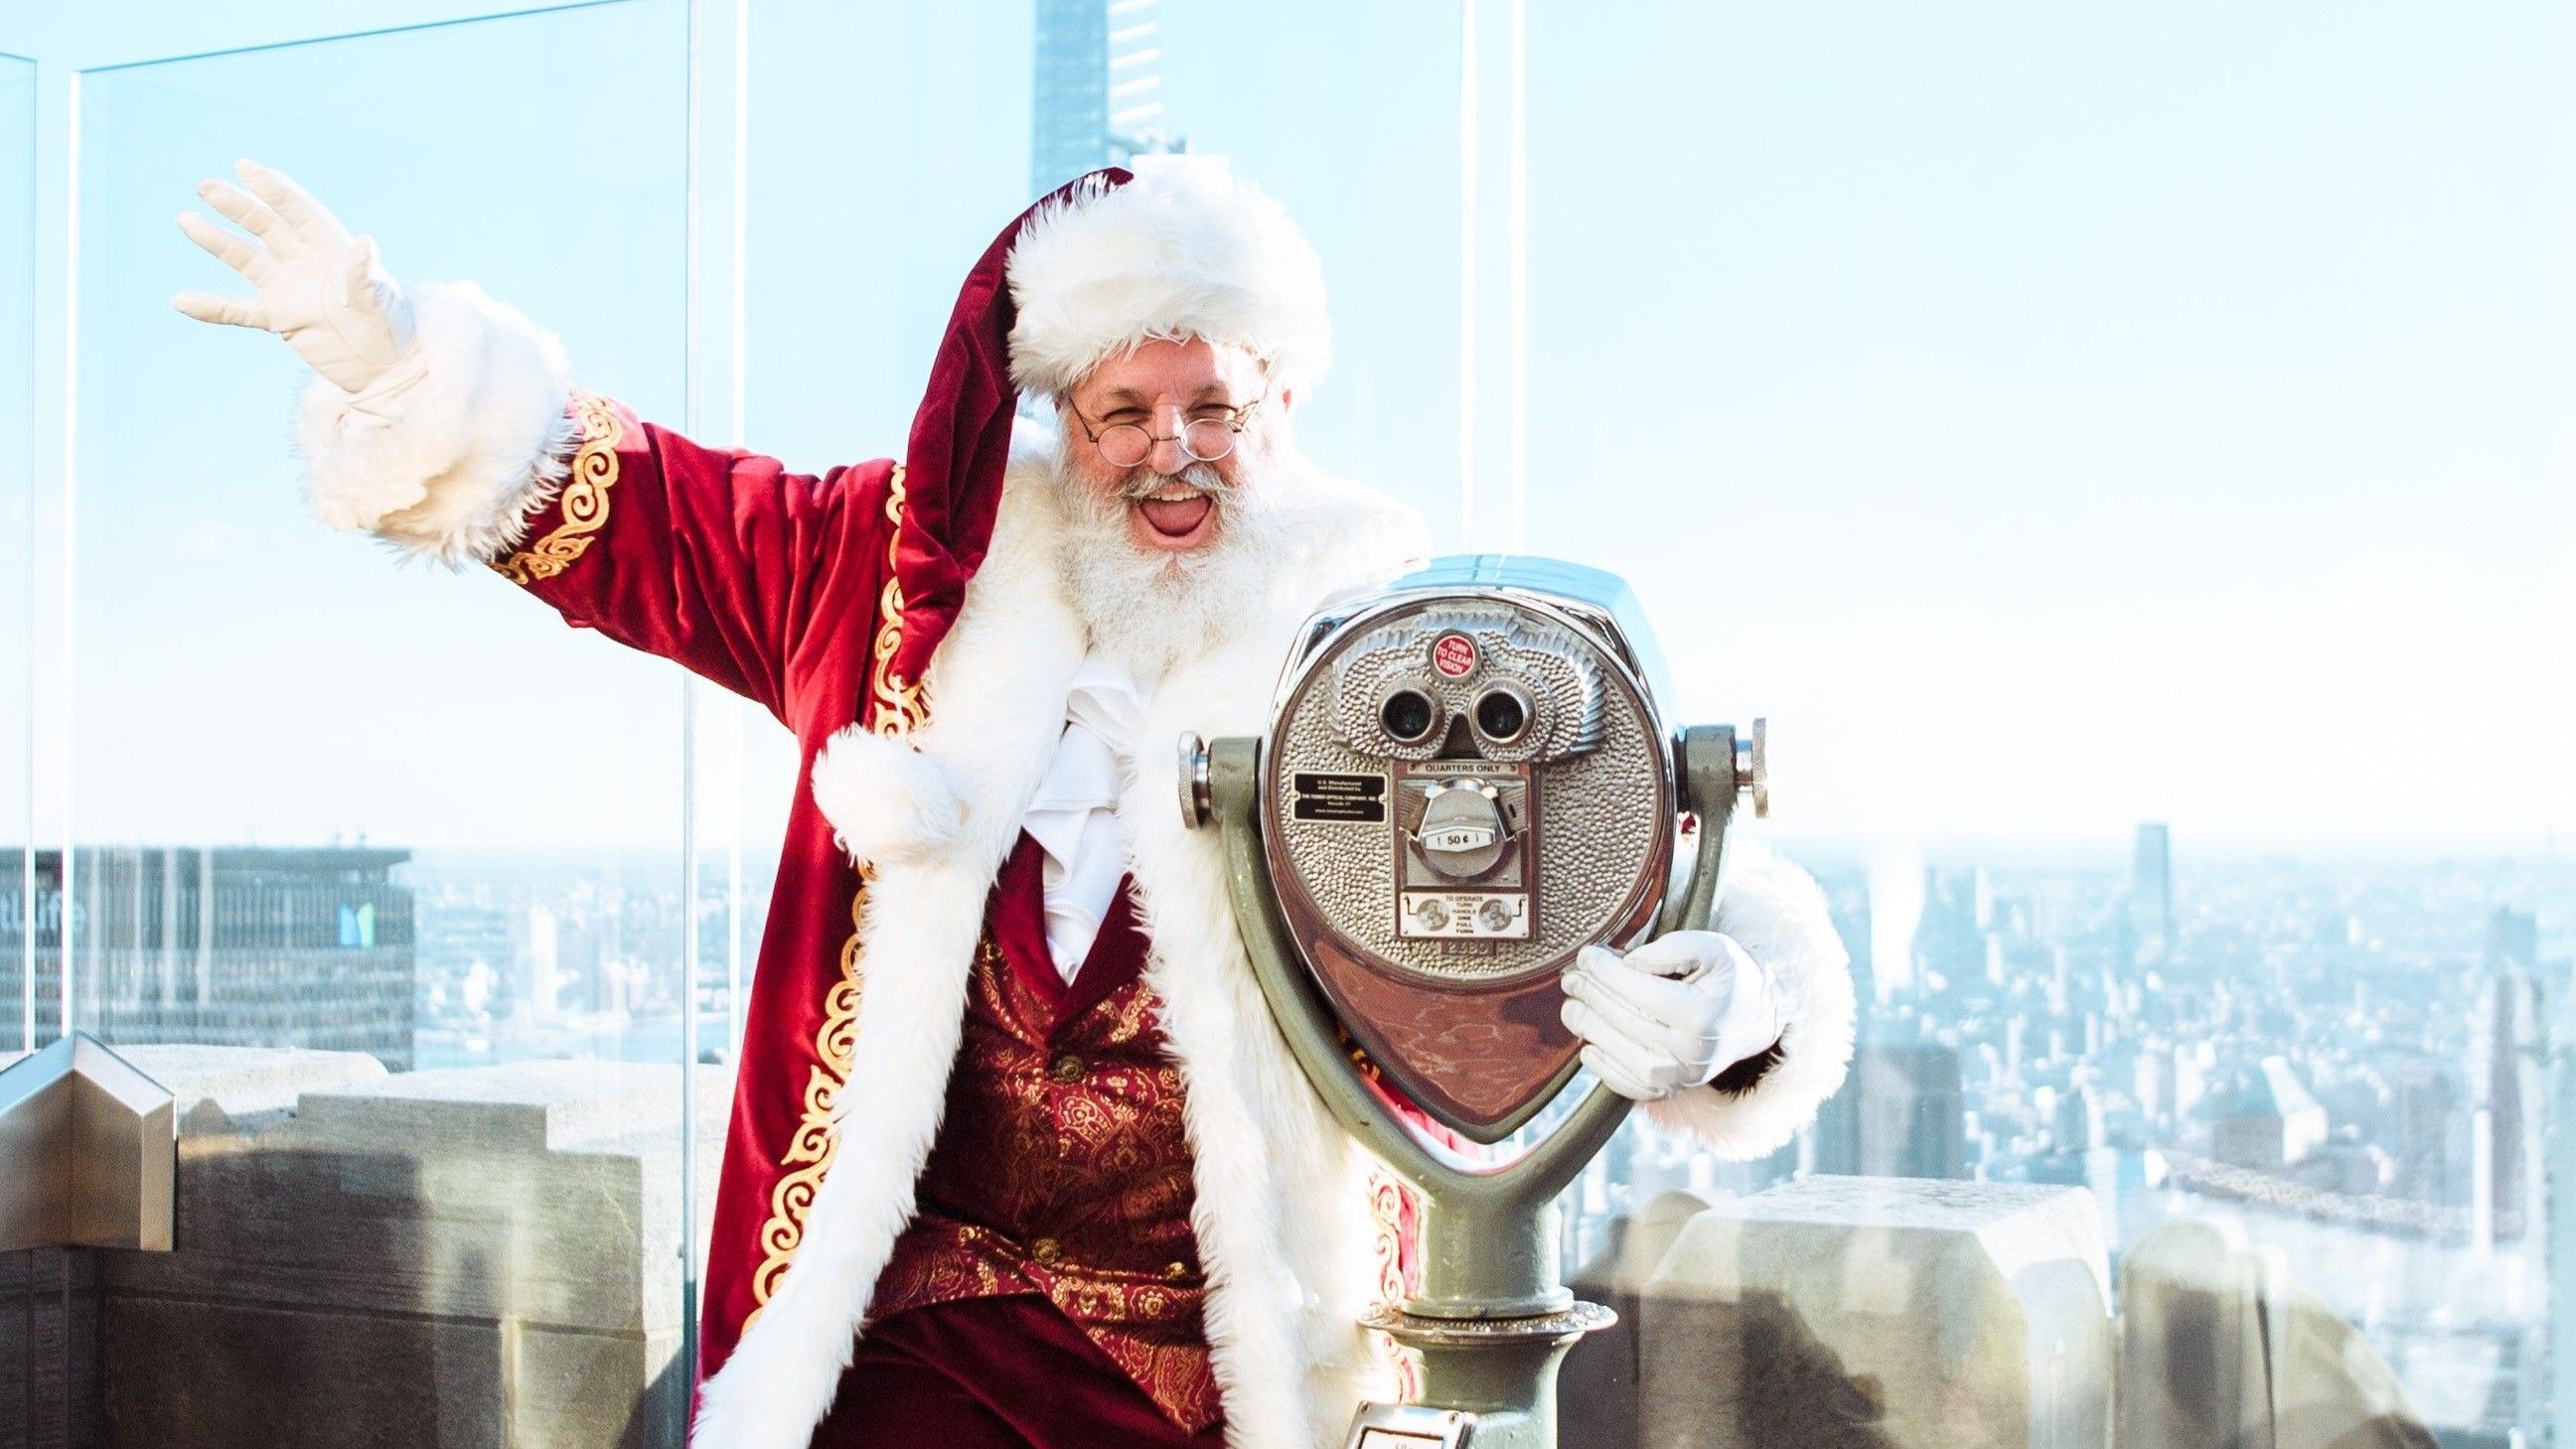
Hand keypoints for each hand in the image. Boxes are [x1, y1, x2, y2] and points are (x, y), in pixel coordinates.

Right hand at [172, 159, 417, 393]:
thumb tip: (366, 243)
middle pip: (266, 227)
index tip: (245, 167)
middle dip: (237, 206)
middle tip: (205, 186)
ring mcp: (290, 290)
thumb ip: (365, 274)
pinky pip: (239, 310)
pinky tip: (181, 301)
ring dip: (217, 241)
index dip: (274, 189)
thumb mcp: (382, 299)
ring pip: (246, 259)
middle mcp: (306, 263)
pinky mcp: (282, 319)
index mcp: (333, 249)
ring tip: (185, 220)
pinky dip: (213, 308)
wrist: (388, 368)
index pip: (299, 212)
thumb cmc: (394, 326)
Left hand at [1560, 931, 1777, 1101]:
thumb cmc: (1730, 980)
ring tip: (1571, 1007)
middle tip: (1570, 978)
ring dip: (1588, 1028)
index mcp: (1700, 1016)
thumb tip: (1628, 961)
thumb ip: (1674, 948)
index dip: (1605, 971)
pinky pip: (1627, 1085)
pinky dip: (1603, 1067)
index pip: (1638, 990)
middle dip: (1590, 995)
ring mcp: (1679, 1077)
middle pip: (1623, 1020)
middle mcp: (1689, 1053)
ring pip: (1619, 1053)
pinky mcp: (1671, 1091)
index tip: (1586, 955)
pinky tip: (1588, 1047)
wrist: (1753, 1021)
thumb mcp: (1715, 949)